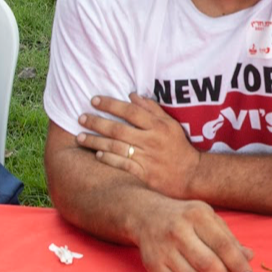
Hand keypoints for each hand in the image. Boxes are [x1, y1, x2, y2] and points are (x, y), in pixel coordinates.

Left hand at [76, 93, 198, 198]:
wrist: (191, 175)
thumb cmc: (179, 147)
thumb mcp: (170, 124)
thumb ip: (152, 109)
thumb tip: (132, 96)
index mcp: (158, 126)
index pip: (130, 111)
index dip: (111, 104)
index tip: (94, 100)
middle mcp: (151, 141)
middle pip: (118, 129)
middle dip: (96, 122)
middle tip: (80, 118)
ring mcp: (147, 158)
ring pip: (116, 147)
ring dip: (95, 141)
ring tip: (79, 137)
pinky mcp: (144, 175)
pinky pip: (122, 165)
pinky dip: (109, 159)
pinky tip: (97, 154)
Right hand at [129, 197, 252, 271]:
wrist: (146, 215)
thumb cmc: (185, 218)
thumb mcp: (209, 219)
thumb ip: (229, 239)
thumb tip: (249, 257)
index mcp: (197, 215)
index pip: (223, 245)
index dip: (238, 264)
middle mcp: (178, 230)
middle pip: (209, 265)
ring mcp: (163, 248)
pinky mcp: (152, 264)